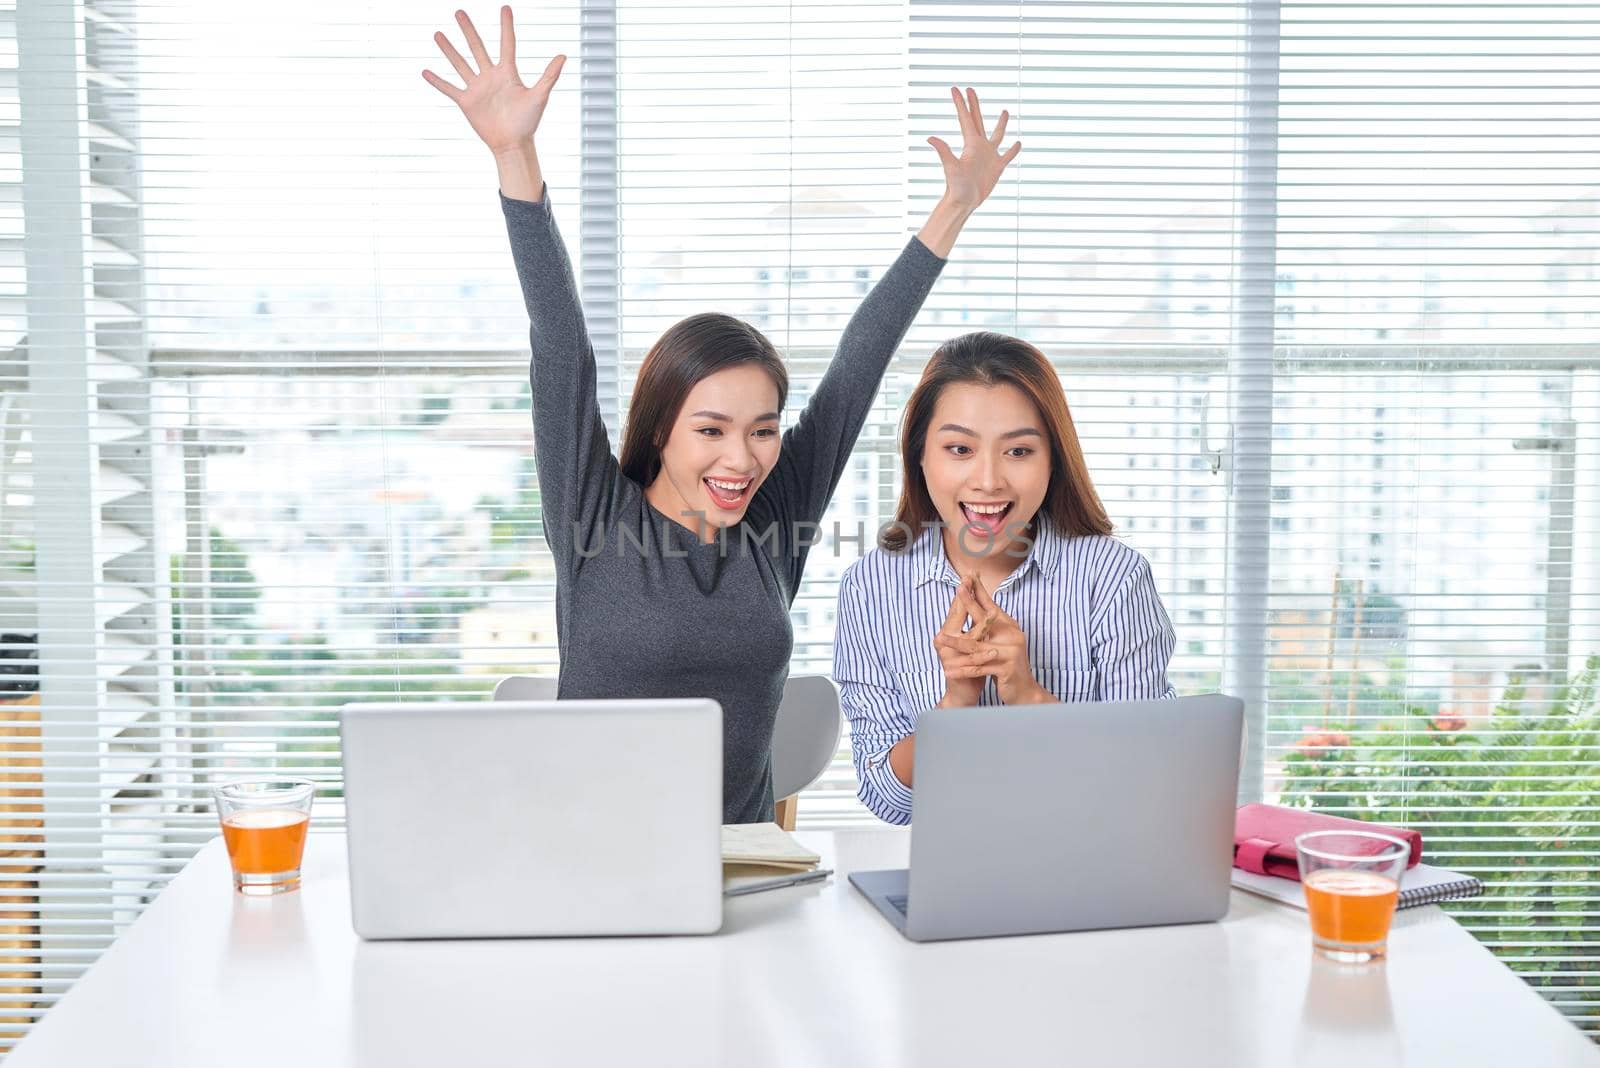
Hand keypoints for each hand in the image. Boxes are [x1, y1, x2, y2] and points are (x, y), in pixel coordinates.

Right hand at [423, 7, 564, 156]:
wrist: (513, 144)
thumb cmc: (528, 122)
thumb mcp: (539, 96)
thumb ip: (549, 76)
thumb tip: (563, 55)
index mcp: (508, 73)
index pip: (506, 44)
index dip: (506, 26)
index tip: (505, 8)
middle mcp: (491, 77)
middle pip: (477, 48)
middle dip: (468, 30)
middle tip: (459, 12)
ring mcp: (477, 88)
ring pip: (460, 64)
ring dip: (449, 50)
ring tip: (438, 34)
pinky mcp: (467, 102)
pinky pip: (449, 88)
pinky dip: (437, 81)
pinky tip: (425, 71)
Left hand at [926, 87, 1021, 212]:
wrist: (964, 203)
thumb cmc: (956, 187)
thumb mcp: (951, 167)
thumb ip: (943, 151)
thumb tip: (930, 137)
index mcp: (970, 144)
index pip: (966, 118)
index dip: (961, 103)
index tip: (957, 88)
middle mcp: (979, 147)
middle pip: (978, 120)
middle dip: (974, 105)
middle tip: (971, 89)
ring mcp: (989, 156)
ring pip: (997, 135)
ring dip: (1001, 123)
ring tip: (1005, 111)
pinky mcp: (997, 167)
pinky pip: (1008, 155)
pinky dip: (1013, 149)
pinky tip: (1018, 143)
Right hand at [932, 576, 989, 707]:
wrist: (960, 693)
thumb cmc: (969, 665)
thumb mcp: (972, 641)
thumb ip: (974, 625)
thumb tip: (983, 603)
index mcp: (948, 630)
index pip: (958, 606)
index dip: (966, 590)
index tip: (972, 573)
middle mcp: (943, 639)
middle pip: (957, 614)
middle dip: (966, 596)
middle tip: (971, 579)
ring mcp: (947, 654)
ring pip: (966, 637)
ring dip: (978, 624)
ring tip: (991, 612)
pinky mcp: (954, 669)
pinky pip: (972, 660)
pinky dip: (984, 654)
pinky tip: (995, 649)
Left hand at [934, 576, 1051, 705]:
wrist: (1024, 689)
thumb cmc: (1007, 664)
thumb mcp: (1000, 641)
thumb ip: (990, 626)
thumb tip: (977, 605)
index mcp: (1008, 626)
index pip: (991, 605)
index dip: (979, 590)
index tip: (968, 576)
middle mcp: (1012, 635)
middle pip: (985, 617)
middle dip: (970, 602)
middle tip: (958, 588)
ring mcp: (1010, 652)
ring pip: (977, 646)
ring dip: (956, 643)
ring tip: (940, 638)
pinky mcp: (1006, 668)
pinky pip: (979, 669)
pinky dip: (963, 671)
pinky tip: (949, 671)